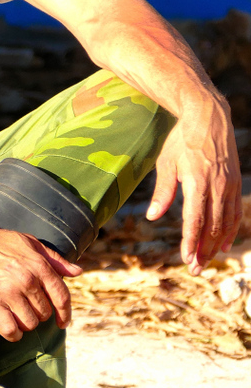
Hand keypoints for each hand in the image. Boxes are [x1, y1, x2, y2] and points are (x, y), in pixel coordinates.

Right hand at [0, 221, 81, 341]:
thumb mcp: (28, 242)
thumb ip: (54, 258)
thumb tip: (78, 272)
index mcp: (39, 265)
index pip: (62, 296)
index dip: (65, 313)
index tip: (62, 322)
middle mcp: (27, 279)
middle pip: (44, 312)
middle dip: (37, 314)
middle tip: (25, 307)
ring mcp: (9, 291)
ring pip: (29, 323)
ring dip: (24, 324)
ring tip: (16, 315)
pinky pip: (10, 329)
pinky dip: (13, 334)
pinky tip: (10, 329)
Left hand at [146, 98, 241, 274]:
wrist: (208, 118)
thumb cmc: (180, 140)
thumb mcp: (166, 163)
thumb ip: (162, 192)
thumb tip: (153, 217)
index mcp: (197, 182)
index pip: (195, 220)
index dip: (191, 242)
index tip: (187, 260)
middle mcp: (217, 186)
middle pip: (211, 226)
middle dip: (203, 250)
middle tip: (196, 269)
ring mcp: (230, 185)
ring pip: (226, 222)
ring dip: (216, 243)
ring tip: (207, 260)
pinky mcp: (235, 182)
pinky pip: (235, 212)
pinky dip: (230, 229)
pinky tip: (223, 242)